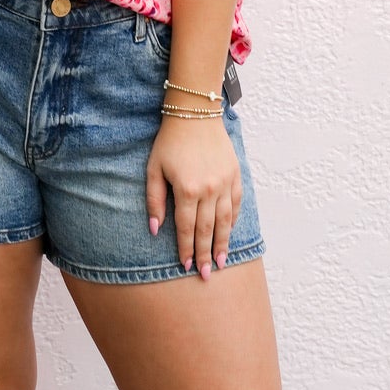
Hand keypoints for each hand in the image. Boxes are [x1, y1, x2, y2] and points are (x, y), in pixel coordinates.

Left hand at [146, 116, 241, 278]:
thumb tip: (155, 229)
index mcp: (187, 189)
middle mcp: (209, 189)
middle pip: (207, 230)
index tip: (185, 266)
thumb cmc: (170, 142)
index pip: (187, 228)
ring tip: (221, 262)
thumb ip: (155, 200)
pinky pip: (236, 204)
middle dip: (205, 255)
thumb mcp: (154, 169)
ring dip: (223, 244)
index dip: (186, 249)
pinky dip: (233, 221)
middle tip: (205, 275)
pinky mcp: (235, 175)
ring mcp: (225, 182)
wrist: (195, 114)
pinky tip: (229, 234)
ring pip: (225, 221)